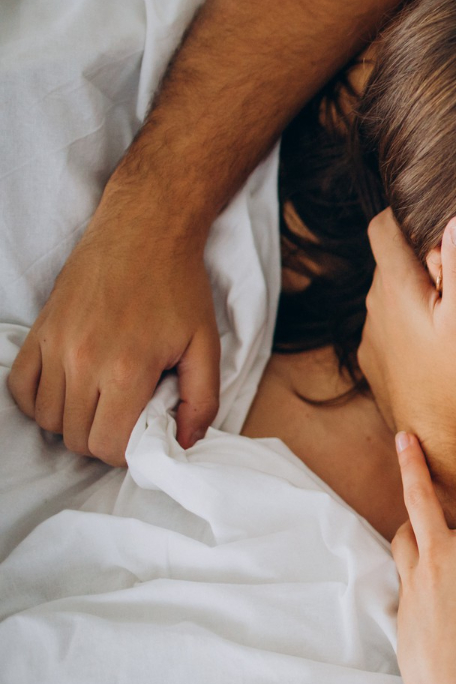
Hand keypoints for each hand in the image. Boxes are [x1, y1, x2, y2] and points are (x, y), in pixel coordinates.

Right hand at [7, 182, 219, 464]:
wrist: (145, 232)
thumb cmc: (180, 288)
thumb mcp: (206, 345)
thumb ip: (202, 399)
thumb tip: (188, 442)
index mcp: (126, 370)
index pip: (106, 445)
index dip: (125, 452)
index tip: (142, 435)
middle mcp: (82, 362)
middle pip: (75, 437)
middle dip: (102, 439)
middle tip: (126, 420)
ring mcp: (55, 346)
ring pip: (46, 417)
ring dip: (72, 422)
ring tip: (102, 404)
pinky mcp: (39, 331)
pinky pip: (20, 387)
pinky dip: (39, 400)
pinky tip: (68, 391)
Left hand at [359, 210, 455, 472]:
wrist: (436, 440)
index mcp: (394, 287)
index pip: (381, 227)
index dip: (403, 216)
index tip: (433, 222)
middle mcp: (374, 307)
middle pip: (390, 261)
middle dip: (419, 259)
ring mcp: (372, 336)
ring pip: (391, 296)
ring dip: (416, 294)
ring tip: (453, 314)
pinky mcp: (376, 361)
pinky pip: (391, 327)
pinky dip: (411, 324)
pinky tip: (439, 345)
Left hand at [392, 415, 455, 683]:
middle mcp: (443, 555)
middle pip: (418, 495)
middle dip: (411, 460)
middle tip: (404, 435)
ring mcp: (417, 575)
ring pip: (405, 528)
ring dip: (412, 517)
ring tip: (421, 517)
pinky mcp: (401, 595)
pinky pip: (403, 561)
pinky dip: (411, 552)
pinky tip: (425, 564)